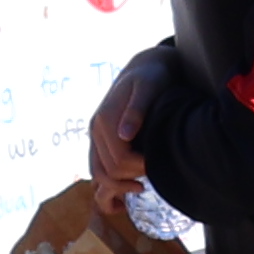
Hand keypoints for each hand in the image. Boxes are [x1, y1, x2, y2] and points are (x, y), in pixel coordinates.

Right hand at [87, 64, 154, 204]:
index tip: (158, 168)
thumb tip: (125, 135)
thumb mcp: (149, 86)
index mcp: (105, 119)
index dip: (139, 169)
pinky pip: (98, 168)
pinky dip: (110, 181)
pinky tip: (131, 182)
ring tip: (142, 186)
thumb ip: (137, 109)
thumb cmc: (152, 76)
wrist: (145, 67)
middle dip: (131, 178)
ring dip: (118, 185)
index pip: (119, 160)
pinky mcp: (99, 140)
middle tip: (155, 175)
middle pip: (108, 170)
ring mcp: (95, 135)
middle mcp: (95, 129)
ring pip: (98, 173)